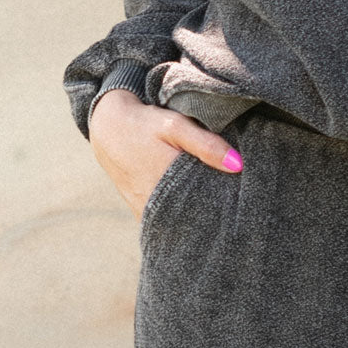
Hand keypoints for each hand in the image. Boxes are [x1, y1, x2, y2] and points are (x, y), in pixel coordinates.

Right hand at [88, 89, 242, 219]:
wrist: (109, 129)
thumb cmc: (145, 125)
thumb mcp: (176, 126)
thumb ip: (206, 145)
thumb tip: (238, 165)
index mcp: (167, 181)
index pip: (205, 205)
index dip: (224, 203)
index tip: (238, 199)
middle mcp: (154, 202)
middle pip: (192, 217)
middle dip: (211, 213)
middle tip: (231, 206)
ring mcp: (145, 210)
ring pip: (177, 222)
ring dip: (194, 217)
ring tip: (214, 210)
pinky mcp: (138, 212)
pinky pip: (162, 221)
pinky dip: (178, 218)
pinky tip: (192, 210)